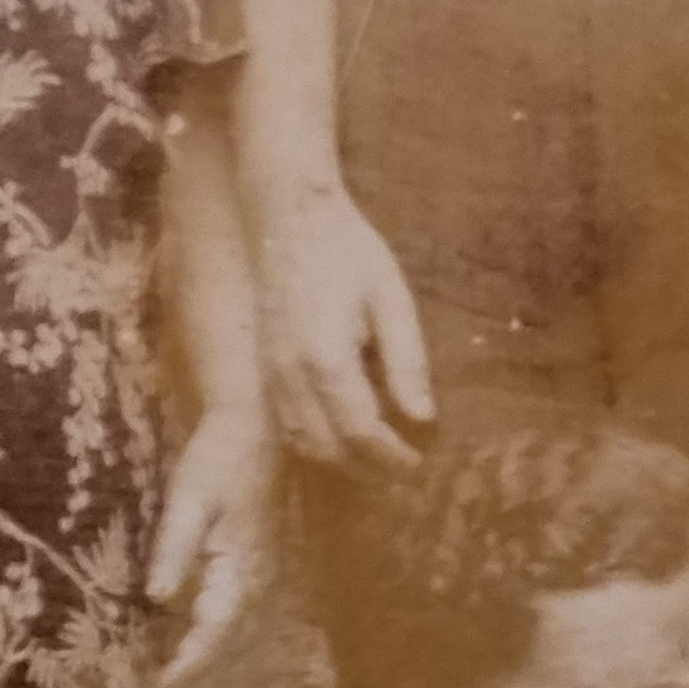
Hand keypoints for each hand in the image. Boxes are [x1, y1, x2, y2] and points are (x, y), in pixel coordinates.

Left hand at [146, 406, 275, 687]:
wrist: (254, 427)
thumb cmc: (218, 458)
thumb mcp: (189, 498)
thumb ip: (174, 548)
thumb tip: (157, 598)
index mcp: (241, 569)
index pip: (213, 633)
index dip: (187, 666)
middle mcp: (256, 582)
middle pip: (226, 643)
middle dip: (193, 673)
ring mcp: (259, 576)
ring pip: (231, 633)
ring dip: (201, 659)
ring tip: (165, 682)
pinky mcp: (252, 567)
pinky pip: (232, 614)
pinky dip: (208, 635)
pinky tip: (183, 641)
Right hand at [252, 183, 435, 471]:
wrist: (290, 220)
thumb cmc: (350, 253)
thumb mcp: (393, 302)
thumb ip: (407, 364)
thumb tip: (423, 419)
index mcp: (327, 361)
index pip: (362, 433)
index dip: (393, 457)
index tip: (421, 465)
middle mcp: (292, 377)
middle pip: (329, 449)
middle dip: (368, 467)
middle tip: (405, 467)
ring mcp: (272, 374)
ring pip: (302, 442)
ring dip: (340, 459)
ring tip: (378, 456)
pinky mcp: (264, 368)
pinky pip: (286, 424)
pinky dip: (316, 440)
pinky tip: (342, 432)